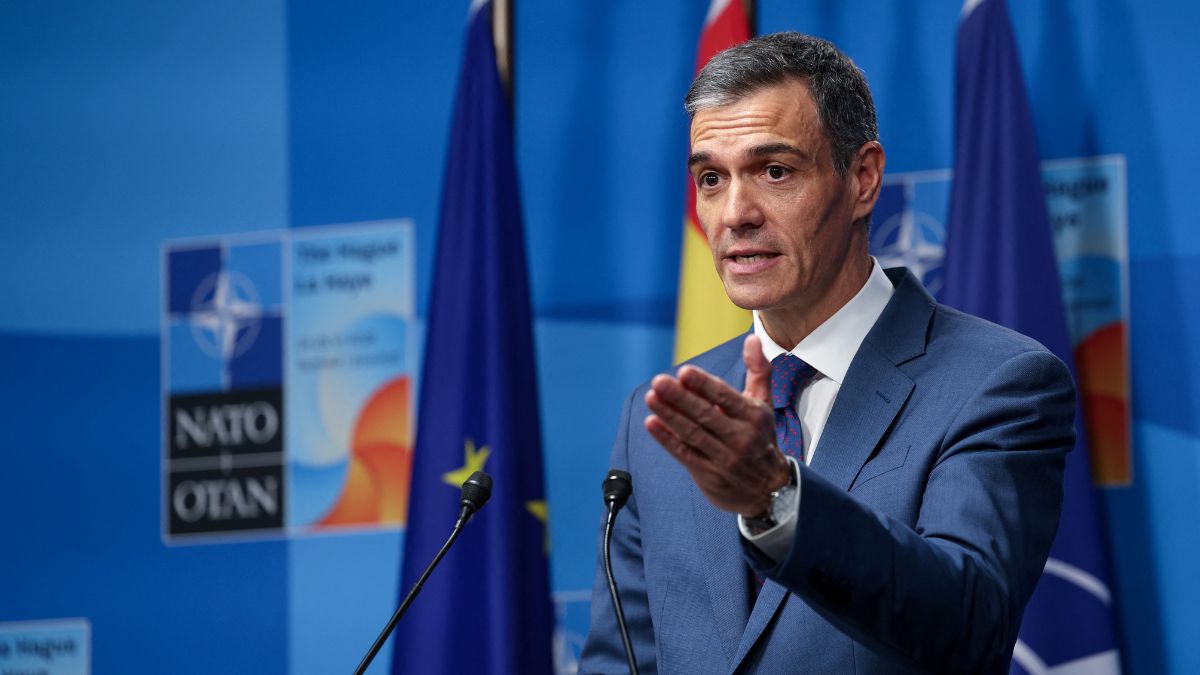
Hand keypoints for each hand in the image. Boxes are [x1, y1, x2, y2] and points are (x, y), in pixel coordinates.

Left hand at [645, 334, 790, 517]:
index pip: (726, 397)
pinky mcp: (709, 474)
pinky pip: (685, 454)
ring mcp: (724, 458)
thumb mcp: (764, 404)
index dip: (704, 385)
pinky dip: (667, 439)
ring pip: (693, 434)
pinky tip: (651, 423)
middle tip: (659, 381)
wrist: (770, 490)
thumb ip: (758, 370)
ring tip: (651, 397)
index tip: (684, 372)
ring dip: (670, 415)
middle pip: (706, 415)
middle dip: (680, 398)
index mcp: (753, 416)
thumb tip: (752, 338)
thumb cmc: (761, 438)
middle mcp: (740, 437)